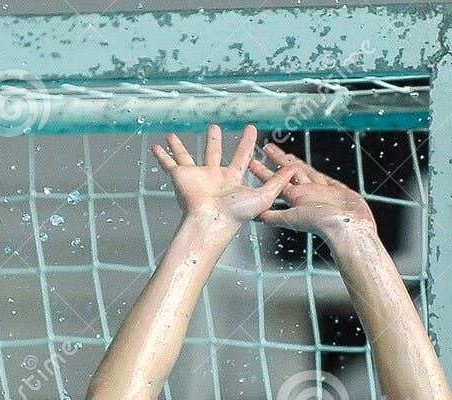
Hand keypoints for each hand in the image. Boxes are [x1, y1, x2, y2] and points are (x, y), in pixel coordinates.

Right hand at [152, 124, 295, 231]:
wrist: (212, 221)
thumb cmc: (237, 214)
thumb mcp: (264, 196)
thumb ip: (278, 181)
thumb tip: (296, 168)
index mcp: (233, 179)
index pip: (243, 156)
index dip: (248, 142)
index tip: (252, 128)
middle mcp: (214, 176)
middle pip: (214, 153)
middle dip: (214, 140)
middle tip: (214, 126)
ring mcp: (197, 176)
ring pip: (187, 156)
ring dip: (181, 146)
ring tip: (174, 135)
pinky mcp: (181, 177)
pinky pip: (169, 164)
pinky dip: (162, 156)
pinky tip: (156, 146)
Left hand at [248, 141, 375, 238]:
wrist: (349, 229)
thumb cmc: (323, 225)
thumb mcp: (293, 219)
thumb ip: (275, 216)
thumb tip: (254, 217)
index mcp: (295, 198)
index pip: (274, 181)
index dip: (262, 171)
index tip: (252, 161)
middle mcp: (307, 194)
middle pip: (288, 173)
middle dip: (277, 160)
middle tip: (266, 148)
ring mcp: (322, 192)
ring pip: (305, 172)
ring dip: (293, 162)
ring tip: (283, 153)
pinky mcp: (337, 191)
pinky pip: (323, 178)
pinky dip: (315, 173)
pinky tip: (310, 168)